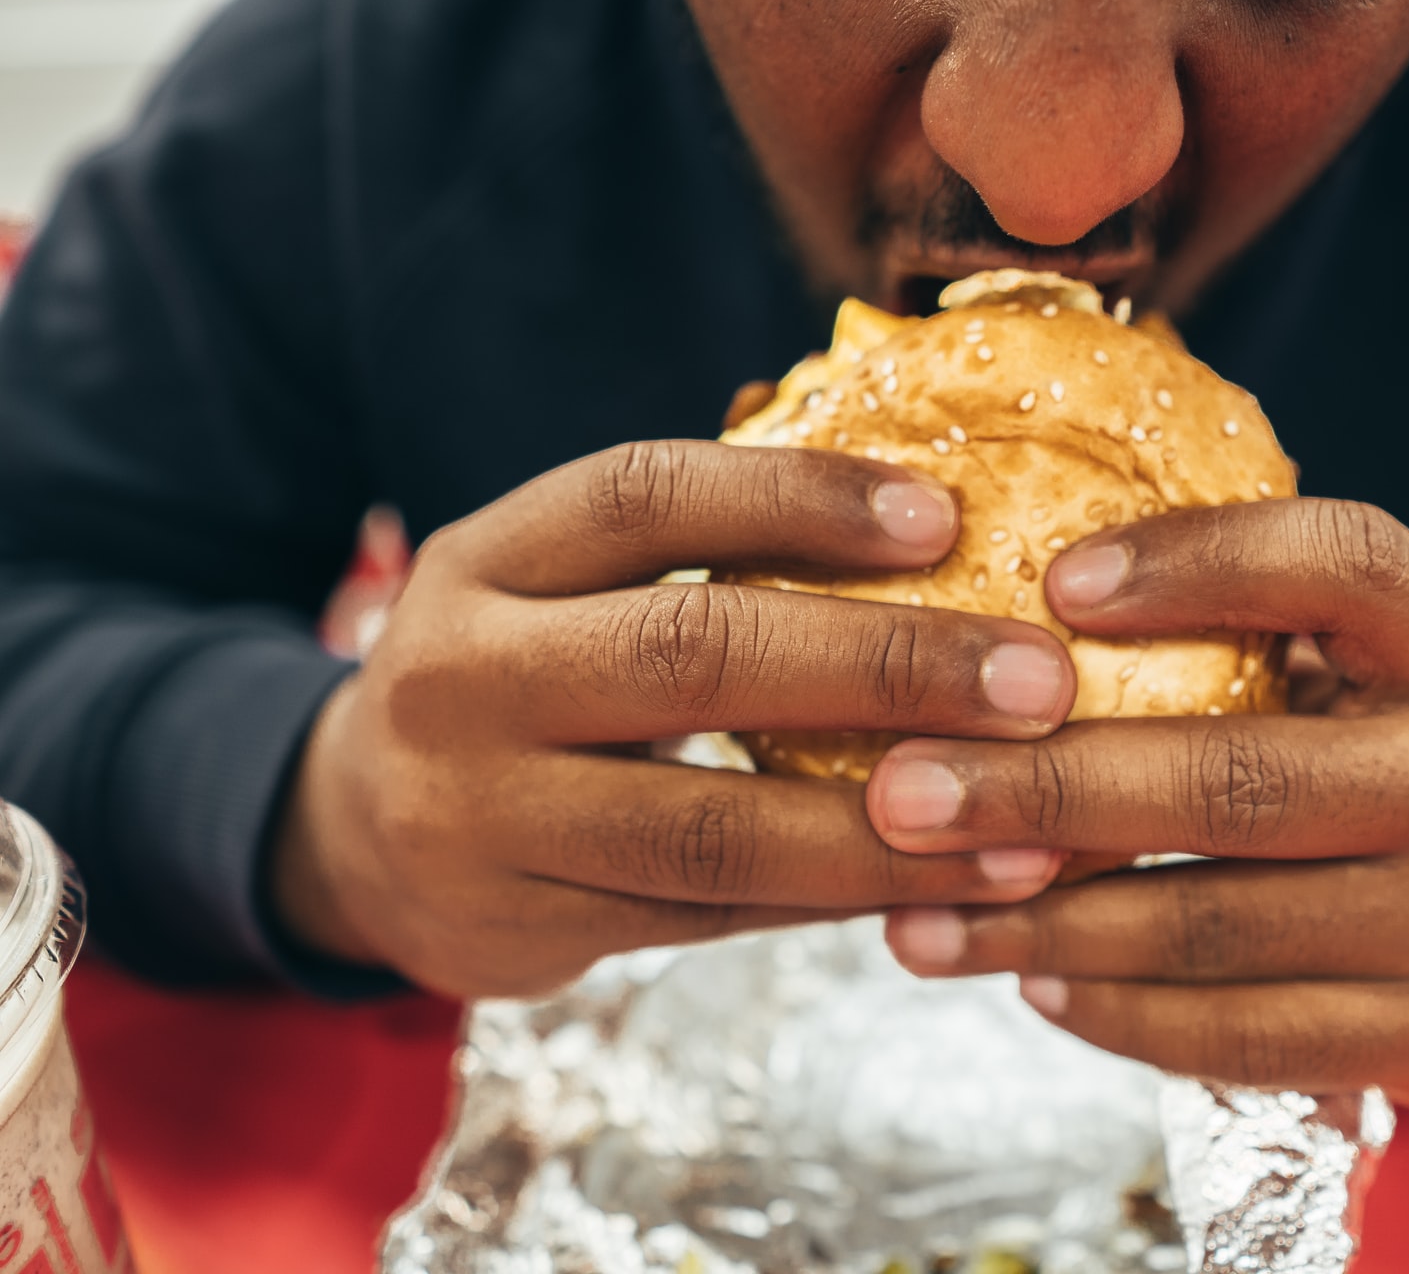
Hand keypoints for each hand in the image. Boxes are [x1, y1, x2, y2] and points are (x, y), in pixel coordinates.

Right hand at [273, 441, 1078, 997]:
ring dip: (886, 829)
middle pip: (689, 654)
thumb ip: (693, 556)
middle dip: (884, 665)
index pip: (644, 496)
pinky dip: (835, 900)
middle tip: (1041, 682)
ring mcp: (481, 817)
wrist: (352, 829)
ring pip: (709, 827)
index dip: (798, 498)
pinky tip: (941, 885)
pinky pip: (710, 918)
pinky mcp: (522, 928)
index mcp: (486, 559)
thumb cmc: (517, 675)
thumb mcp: (555, 585)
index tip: (945, 516)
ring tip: (1028, 825)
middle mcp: (464, 678)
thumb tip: (937, 528)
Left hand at [869, 498, 1408, 1112]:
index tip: (1054, 580)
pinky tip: (1031, 981)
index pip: (1348, 568)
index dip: (1202, 562)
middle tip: (901, 791)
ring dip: (1048, 927)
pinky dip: (1120, 1012)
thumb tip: (1021, 622)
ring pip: (1221, 927)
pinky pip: (1246, 1036)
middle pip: (1241, 779)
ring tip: (919, 916)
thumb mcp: (1395, 674)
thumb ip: (1266, 640)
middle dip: (1048, 789)